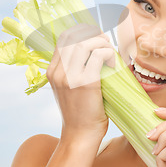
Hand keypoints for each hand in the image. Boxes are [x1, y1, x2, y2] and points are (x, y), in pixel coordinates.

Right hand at [46, 23, 115, 139]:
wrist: (80, 135)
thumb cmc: (80, 112)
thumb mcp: (69, 88)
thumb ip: (73, 70)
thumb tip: (92, 50)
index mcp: (52, 71)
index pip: (64, 37)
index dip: (82, 31)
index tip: (96, 36)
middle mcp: (58, 71)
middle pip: (75, 37)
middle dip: (94, 35)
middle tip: (106, 43)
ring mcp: (70, 77)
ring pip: (86, 43)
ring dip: (102, 43)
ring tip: (110, 53)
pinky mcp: (86, 83)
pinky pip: (98, 56)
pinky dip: (108, 54)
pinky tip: (113, 63)